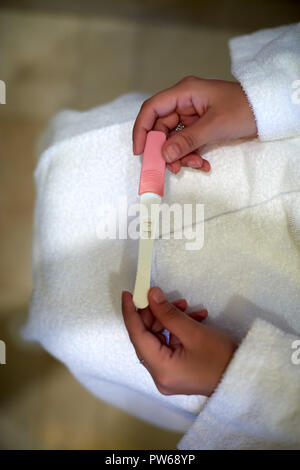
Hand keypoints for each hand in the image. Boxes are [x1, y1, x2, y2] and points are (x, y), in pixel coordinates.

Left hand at [122, 286, 236, 395]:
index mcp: (160, 369)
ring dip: (171, 320)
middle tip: (166, 297)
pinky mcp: (177, 371)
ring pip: (160, 339)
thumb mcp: (193, 331)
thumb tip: (150, 295)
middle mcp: (160, 375)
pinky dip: (179, 330)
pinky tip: (196, 318)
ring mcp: (168, 375)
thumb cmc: (221, 358)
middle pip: (148, 337)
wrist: (244, 378)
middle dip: (157, 314)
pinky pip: (170, 345)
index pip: (137, 336)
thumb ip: (168, 312)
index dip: (131, 313)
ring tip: (188, 307)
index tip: (128, 293)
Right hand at [133, 76, 256, 173]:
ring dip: (182, 155)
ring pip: (174, 139)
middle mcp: (184, 102)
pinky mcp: (200, 127)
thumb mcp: (215, 125)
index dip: (142, 130)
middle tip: (171, 167)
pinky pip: (187, 143)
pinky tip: (204, 164)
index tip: (140, 151)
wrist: (268, 112)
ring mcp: (192, 115)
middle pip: (162, 128)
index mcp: (184, 92)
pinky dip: (192, 155)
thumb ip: (187, 140)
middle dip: (166, 149)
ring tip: (197, 165)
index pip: (152, 109)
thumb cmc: (244, 109)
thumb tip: (164, 154)